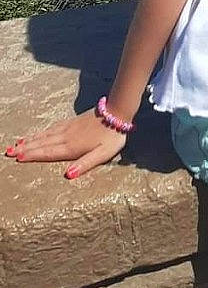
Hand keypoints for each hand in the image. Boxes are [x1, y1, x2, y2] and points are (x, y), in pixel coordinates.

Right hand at [5, 108, 128, 180]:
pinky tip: (37, 134)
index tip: (17, 158)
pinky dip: (41, 132)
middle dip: (24, 148)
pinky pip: (51, 128)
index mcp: (72, 147)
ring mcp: (68, 128)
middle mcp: (66, 137)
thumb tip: (67, 175)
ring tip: (16, 143)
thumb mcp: (102, 154)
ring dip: (30, 140)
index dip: (32, 155)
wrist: (117, 112)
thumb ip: (85, 164)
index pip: (48, 152)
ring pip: (44, 135)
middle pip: (42, 143)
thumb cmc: (112, 137)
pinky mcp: (72, 122)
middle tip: (8, 151)